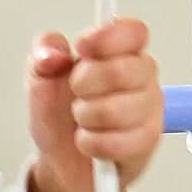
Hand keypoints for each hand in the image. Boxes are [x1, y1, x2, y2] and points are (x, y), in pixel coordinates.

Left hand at [25, 19, 162, 191]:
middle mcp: (142, 77)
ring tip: (83, 119)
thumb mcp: (41, 75)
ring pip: (115, 110)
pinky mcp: (146, 143)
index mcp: (123, 52)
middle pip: (121, 70)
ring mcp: (149, 110)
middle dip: (84, 84)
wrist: (61, 159)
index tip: (82, 46)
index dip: (108, 36)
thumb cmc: (59, 114)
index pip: (134, 32)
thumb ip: (44, 51)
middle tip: (76, 93)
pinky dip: (91, 144)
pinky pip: (115, 142)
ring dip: (85, 117)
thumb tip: (52, 54)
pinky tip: (90, 141)